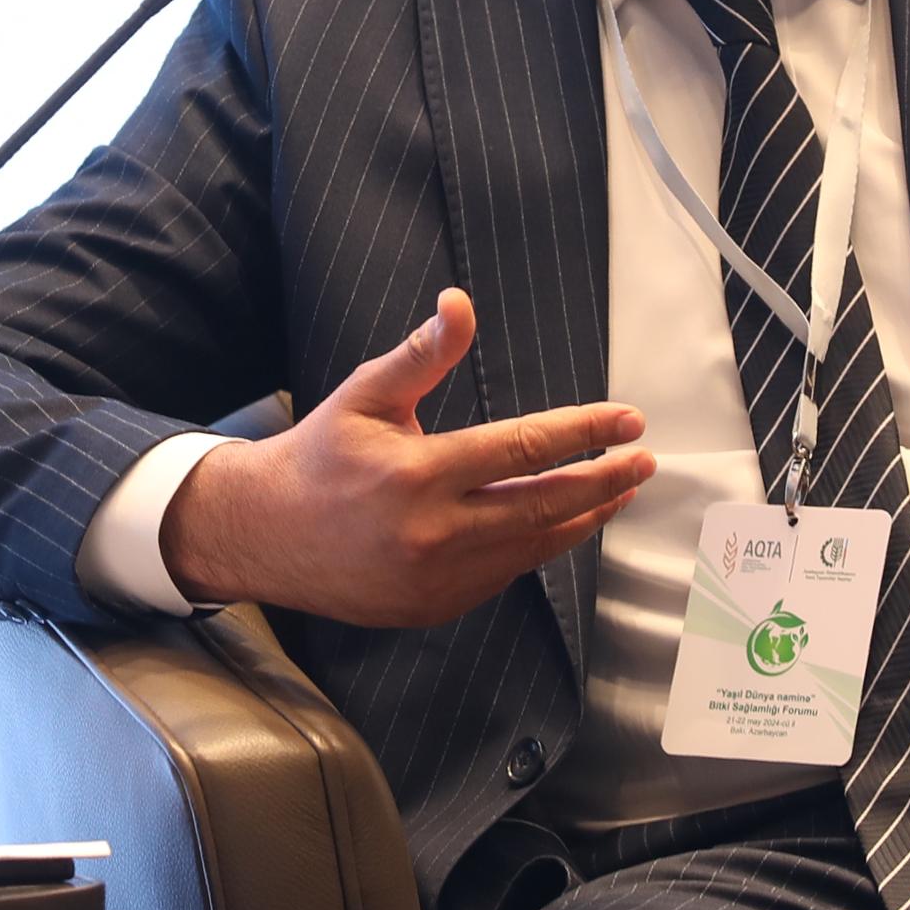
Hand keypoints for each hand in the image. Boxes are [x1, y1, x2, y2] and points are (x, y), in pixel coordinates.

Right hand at [157, 288, 652, 625]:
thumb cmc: (319, 455)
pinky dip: (541, 545)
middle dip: (604, 479)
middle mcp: (435, 532)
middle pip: (545, 504)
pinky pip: (505, 574)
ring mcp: (437, 578)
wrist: (265, 535)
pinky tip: (564, 522)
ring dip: (586, 517)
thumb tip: (460, 304)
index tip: (627, 420)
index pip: (524, 448)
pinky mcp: (435, 606)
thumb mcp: (365, 395)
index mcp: (418, 474)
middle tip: (644, 459)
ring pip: (534, 546)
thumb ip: (422, 353)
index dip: (583, 432)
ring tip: (620, 490)